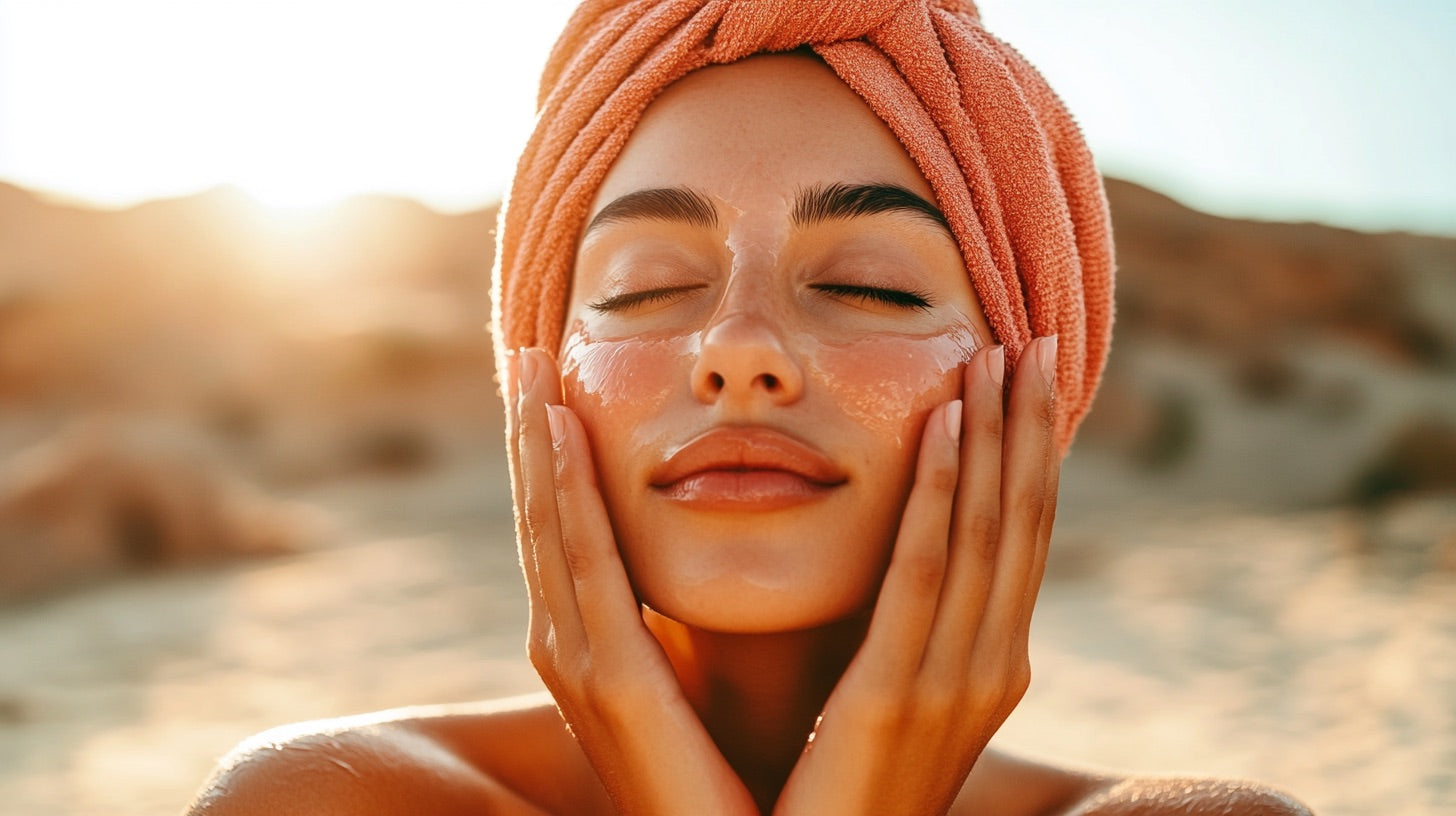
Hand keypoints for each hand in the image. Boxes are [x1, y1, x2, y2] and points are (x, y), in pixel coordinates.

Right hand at [506, 347, 758, 815]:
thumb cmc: (722, 779)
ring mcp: (576, 662)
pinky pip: (583, 562)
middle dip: (530, 433)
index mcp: (589, 644)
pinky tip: (558, 432)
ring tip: (532, 368)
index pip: (563, 529)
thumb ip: (678, 628)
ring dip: (536, 442)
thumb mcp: (690, 682)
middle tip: (529, 351)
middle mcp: (566, 646)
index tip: (554, 386)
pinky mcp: (607, 681)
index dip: (550, 457)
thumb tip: (697, 570)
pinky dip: (563, 491)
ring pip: (547, 525)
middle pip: (541, 515)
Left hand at [772, 337, 1060, 815]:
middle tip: (1036, 340)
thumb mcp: (893, 703)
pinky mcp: (895, 693)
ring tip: (997, 355)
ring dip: (997, 436)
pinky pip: (924, 573)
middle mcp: (991, 667)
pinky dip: (943, 492)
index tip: (1029, 377)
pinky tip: (945, 425)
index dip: (1031, 453)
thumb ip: (906, 640)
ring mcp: (953, 682)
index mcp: (991, 666)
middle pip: (1022, 522)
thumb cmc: (841, 794)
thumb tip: (904, 574)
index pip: (1021, 539)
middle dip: (1030, 427)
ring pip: (986, 532)